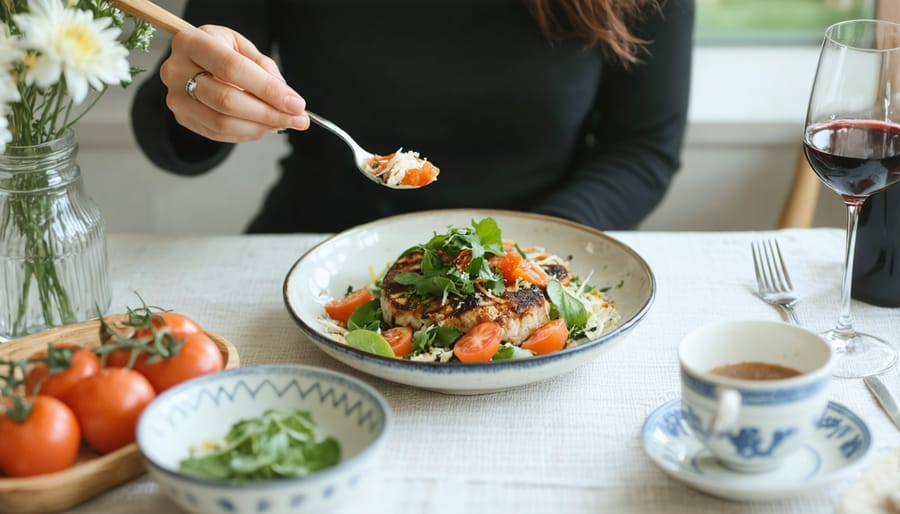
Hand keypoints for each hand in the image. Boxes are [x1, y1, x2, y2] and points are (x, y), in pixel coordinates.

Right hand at [160, 25, 307, 142]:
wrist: (193, 61)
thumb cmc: (221, 51)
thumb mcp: (243, 48)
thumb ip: (265, 69)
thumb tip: (288, 99)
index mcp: (192, 43)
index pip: (233, 69)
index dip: (267, 89)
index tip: (296, 103)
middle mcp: (176, 70)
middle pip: (227, 100)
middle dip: (269, 113)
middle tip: (298, 119)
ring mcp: (176, 97)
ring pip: (222, 122)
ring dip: (260, 128)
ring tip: (283, 123)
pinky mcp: (182, 118)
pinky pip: (218, 134)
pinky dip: (247, 134)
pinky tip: (263, 127)